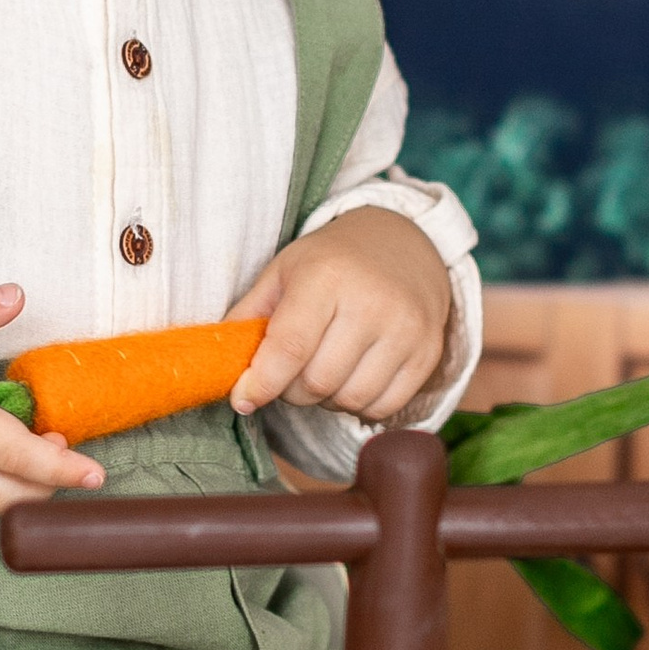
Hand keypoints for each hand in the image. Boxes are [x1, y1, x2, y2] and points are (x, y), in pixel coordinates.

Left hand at [227, 207, 453, 426]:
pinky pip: (383, 407)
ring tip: (322, 370)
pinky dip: (359, 404)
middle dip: (291, 389)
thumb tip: (220, 367)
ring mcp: (406, 329)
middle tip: (289, 371)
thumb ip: (248, 316)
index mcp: (327, 277)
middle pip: (317, 382)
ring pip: (349, 399)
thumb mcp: (284, 272)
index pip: (289, 348)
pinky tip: (352, 378)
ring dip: (325, 399)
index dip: (261, 384)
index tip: (243, 399)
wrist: (404, 242)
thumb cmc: (333, 261)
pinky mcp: (428, 352)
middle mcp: (372, 302)